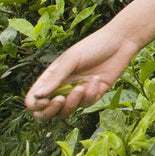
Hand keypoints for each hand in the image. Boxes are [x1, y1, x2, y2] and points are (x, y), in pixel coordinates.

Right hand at [24, 27, 139, 118]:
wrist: (120, 42)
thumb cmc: (93, 46)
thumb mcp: (72, 59)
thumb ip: (55, 78)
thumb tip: (37, 96)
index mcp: (51, 77)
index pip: (34, 99)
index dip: (35, 105)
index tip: (45, 100)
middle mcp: (62, 87)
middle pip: (46, 113)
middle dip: (50, 112)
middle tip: (60, 100)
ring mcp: (77, 93)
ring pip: (66, 112)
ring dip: (72, 103)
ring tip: (81, 88)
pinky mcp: (93, 95)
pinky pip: (86, 104)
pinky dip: (90, 94)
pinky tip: (97, 80)